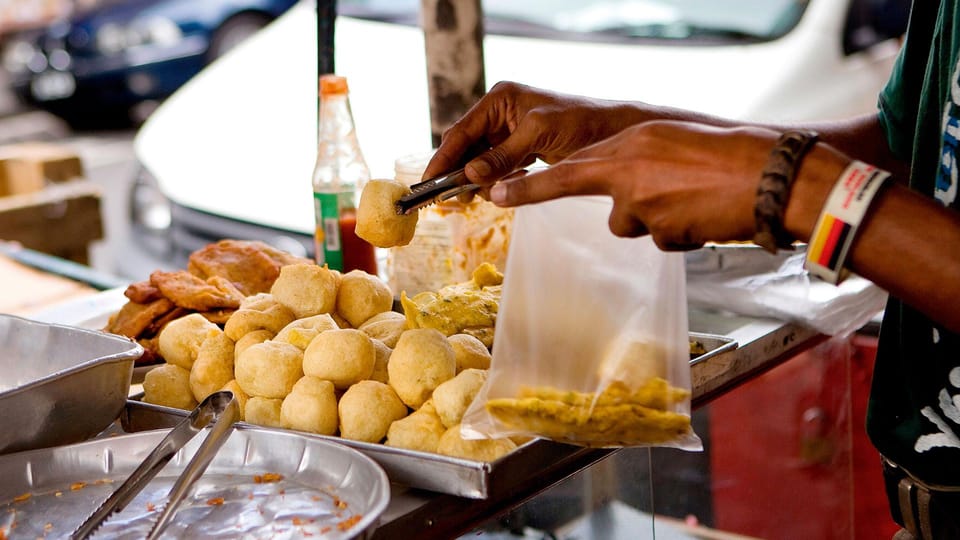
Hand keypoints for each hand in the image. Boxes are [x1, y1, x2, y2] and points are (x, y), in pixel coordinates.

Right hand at [424, 81, 645, 194]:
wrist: (616, 132)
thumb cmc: (582, 123)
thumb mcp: (538, 136)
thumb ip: (502, 155)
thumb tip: (471, 175)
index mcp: (500, 99)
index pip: (462, 132)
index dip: (443, 159)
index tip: (428, 183)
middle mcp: (501, 112)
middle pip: (466, 147)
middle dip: (459, 172)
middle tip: (450, 199)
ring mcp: (510, 131)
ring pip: (480, 160)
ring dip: (476, 180)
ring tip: (473, 197)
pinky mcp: (521, 149)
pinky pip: (497, 167)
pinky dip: (494, 181)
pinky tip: (495, 190)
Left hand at [488, 120, 784, 249]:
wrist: (772, 178)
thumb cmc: (732, 155)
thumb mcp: (674, 142)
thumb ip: (639, 163)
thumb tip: (621, 193)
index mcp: (629, 145)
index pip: (568, 171)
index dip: (531, 187)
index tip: (495, 195)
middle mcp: (628, 175)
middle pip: (607, 206)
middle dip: (621, 205)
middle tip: (628, 193)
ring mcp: (642, 207)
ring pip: (637, 223)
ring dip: (661, 219)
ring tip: (700, 202)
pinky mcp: (663, 234)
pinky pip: (664, 239)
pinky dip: (683, 232)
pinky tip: (708, 216)